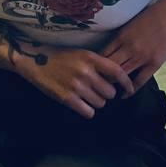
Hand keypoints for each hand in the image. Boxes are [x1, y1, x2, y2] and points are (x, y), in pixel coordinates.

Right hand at [15, 44, 135, 119]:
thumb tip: (115, 80)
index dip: (127, 83)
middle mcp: (86, 71)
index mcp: (90, 58)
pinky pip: (88, 112)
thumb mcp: (81, 54)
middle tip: (96, 90)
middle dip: (106, 94)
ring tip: (85, 95)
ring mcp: (76, 86)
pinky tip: (80, 103)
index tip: (130, 89)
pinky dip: (86, 110)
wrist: (35, 60)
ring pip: (100, 103)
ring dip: (95, 102)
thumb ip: (97, 65)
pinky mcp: (67, 98)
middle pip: (110, 92)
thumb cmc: (60, 57)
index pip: (117, 72)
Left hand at [98, 0, 165, 91]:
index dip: (96, 65)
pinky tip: (126, 94)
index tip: (94, 72)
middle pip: (109, 67)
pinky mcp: (154, 63)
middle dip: (102, 76)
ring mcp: (142, 56)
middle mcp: (129, 48)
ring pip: (122, 75)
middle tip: (98, 84)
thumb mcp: (130, 24)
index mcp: (121, 36)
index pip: (102, 55)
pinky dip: (131, 89)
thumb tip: (111, 49)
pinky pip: (140, 80)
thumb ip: (121, 37)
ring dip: (114, 84)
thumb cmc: (151, 15)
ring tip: (109, 91)